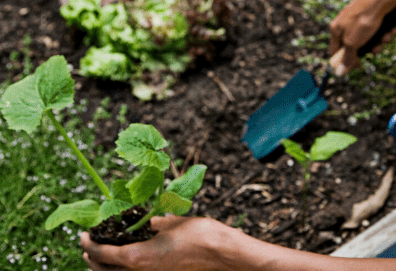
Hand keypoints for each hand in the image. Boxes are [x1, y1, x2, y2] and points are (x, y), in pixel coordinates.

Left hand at [80, 215, 230, 270]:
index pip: (102, 253)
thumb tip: (143, 220)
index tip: (83, 234)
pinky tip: (129, 258)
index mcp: (137, 257)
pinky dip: (123, 268)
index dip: (89, 243)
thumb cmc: (197, 235)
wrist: (221, 255)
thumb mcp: (170, 222)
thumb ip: (152, 223)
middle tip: (89, 244)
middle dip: (93, 258)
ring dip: (106, 266)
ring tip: (101, 254)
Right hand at [329, 0, 395, 75]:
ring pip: (371, 38)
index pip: (336, 50)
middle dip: (370, 49)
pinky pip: (379, 29)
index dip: (346, 60)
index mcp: (336, 28)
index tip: (358, 66)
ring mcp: (361, 18)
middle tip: (377, 49)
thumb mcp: (353, 43)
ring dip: (381, 41)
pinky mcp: (374, 15)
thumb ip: (347, 58)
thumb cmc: (364, 20)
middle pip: (356, 45)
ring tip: (386, 37)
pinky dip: (387, 32)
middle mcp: (347, 22)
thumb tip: (338, 73)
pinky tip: (392, 29)